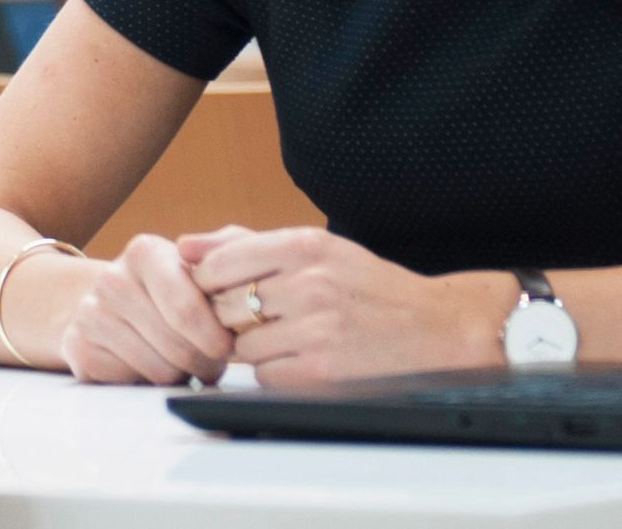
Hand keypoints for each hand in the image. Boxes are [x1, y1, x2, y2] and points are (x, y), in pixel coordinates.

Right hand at [56, 233, 233, 385]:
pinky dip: (151, 383)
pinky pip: (132, 383)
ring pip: (159, 371)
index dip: (216, 338)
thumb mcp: (200, 262)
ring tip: (187, 362)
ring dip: (183, 375)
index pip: (185, 310)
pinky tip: (155, 365)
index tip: (229, 347)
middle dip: (205, 362)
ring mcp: (91, 313)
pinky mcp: (78, 348)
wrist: (113, 305)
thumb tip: (220, 255)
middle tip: (213, 362)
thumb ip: (226, 250)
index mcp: (145, 251)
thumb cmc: (174, 287)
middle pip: (176, 346)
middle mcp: (111, 279)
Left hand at [181, 226, 507, 387]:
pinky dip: (276, 372)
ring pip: (241, 346)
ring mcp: (313, 331)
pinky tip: (306, 359)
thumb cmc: (370, 289)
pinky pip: (264, 377)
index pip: (219, 263)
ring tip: (293, 337)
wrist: (438, 331)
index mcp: (305, 246)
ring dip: (256, 347)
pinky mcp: (319, 375)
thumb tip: (184, 247)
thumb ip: (246, 244)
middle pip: (224, 306)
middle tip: (264, 318)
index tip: (222, 291)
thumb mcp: (318, 249)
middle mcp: (308, 284)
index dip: (210, 282)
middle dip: (233, 317)